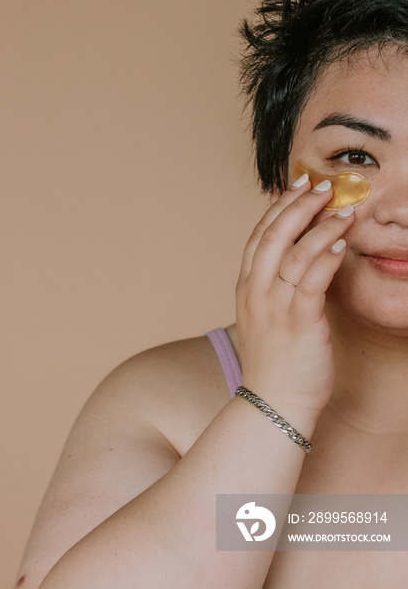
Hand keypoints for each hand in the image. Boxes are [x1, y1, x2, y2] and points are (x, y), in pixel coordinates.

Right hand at [235, 176, 354, 419]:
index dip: (279, 207)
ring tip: (343, 210)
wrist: (273, 403)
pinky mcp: (299, 324)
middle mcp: (255, 292)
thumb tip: (291, 249)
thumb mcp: (263, 314)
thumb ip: (272, 280)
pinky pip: (311, 282)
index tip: (298, 185)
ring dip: (320, 227)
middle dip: (298, 206)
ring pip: (294, 254)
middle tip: (322, 186)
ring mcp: (274, 308)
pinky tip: (341, 244)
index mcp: (245, 287)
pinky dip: (326, 258)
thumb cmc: (275, 358)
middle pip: (273, 236)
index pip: (258, 236)